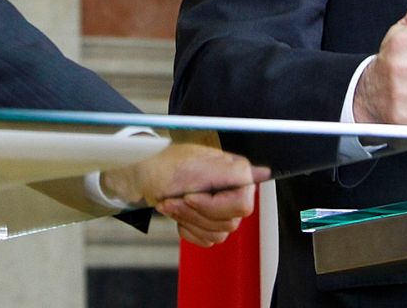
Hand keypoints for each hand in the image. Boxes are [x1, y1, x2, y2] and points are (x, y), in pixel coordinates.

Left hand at [99, 143, 269, 246]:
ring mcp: (223, 209)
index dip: (214, 206)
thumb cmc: (166, 166)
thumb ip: (231, 172)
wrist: (144, 174)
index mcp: (236, 173)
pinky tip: (178, 214)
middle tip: (174, 199)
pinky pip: (208, 241)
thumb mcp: (197, 166)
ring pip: (218, 234)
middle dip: (194, 213)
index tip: (191, 196)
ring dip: (188, 220)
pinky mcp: (211, 222)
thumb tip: (262, 173)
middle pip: (228, 223)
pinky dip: (188, 230)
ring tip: (172, 203)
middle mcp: (234, 191)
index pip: (242, 204)